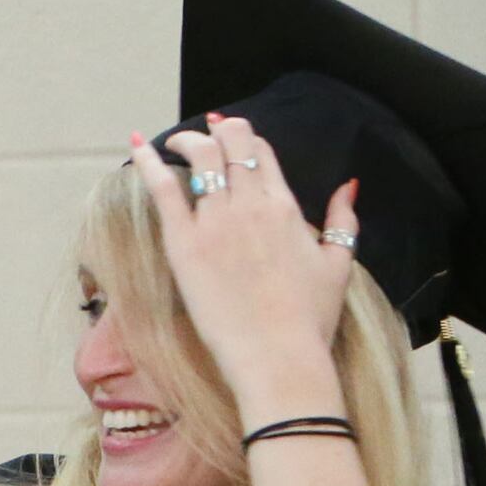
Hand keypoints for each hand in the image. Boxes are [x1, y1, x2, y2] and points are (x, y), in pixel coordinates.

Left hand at [131, 113, 363, 423]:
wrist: (278, 355)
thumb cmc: (309, 318)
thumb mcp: (339, 262)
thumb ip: (342, 219)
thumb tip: (348, 185)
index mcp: (286, 207)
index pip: (261, 154)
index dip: (244, 139)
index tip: (230, 134)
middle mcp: (252, 205)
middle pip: (231, 146)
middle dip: (218, 130)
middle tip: (205, 131)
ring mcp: (216, 222)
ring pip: (200, 159)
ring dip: (187, 141)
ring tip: (175, 141)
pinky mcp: (185, 245)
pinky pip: (163, 190)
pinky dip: (149, 162)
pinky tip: (137, 146)